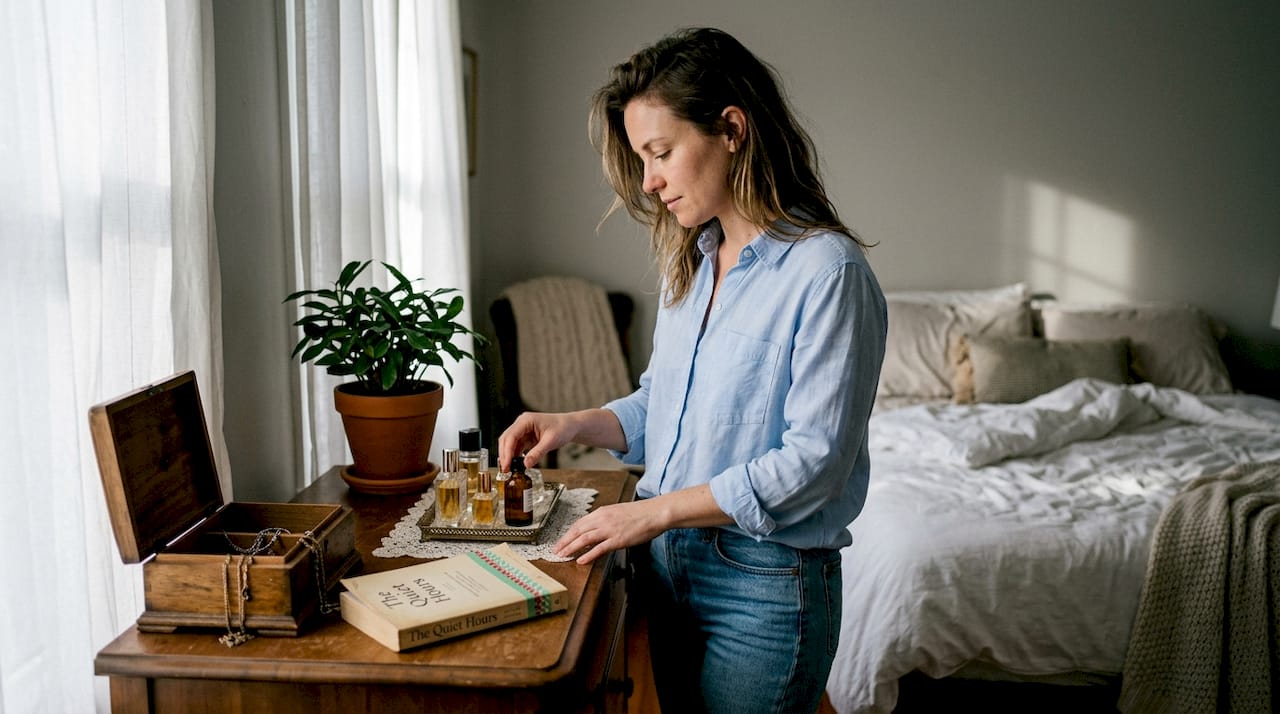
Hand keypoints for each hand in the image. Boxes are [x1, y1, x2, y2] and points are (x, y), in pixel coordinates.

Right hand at [497, 408, 627, 470]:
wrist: (571, 426)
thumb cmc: (563, 428)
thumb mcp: (551, 441)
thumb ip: (538, 453)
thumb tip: (526, 465)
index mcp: (526, 420)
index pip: (511, 436)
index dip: (506, 451)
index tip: (506, 464)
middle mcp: (521, 423)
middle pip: (506, 439)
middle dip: (504, 455)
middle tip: (505, 470)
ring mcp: (523, 430)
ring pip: (509, 444)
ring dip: (508, 456)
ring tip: (509, 470)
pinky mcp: (526, 436)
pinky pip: (516, 447)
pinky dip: (515, 456)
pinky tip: (516, 465)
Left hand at [553, 499, 664, 564]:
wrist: (654, 513)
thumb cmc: (639, 514)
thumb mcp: (617, 513)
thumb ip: (604, 520)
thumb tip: (594, 529)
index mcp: (602, 512)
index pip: (579, 523)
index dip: (568, 533)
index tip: (561, 541)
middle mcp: (602, 519)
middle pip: (577, 531)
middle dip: (564, 541)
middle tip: (556, 551)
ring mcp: (609, 529)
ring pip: (584, 539)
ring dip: (571, 548)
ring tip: (563, 556)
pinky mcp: (618, 539)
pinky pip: (599, 548)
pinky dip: (588, 555)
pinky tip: (581, 561)